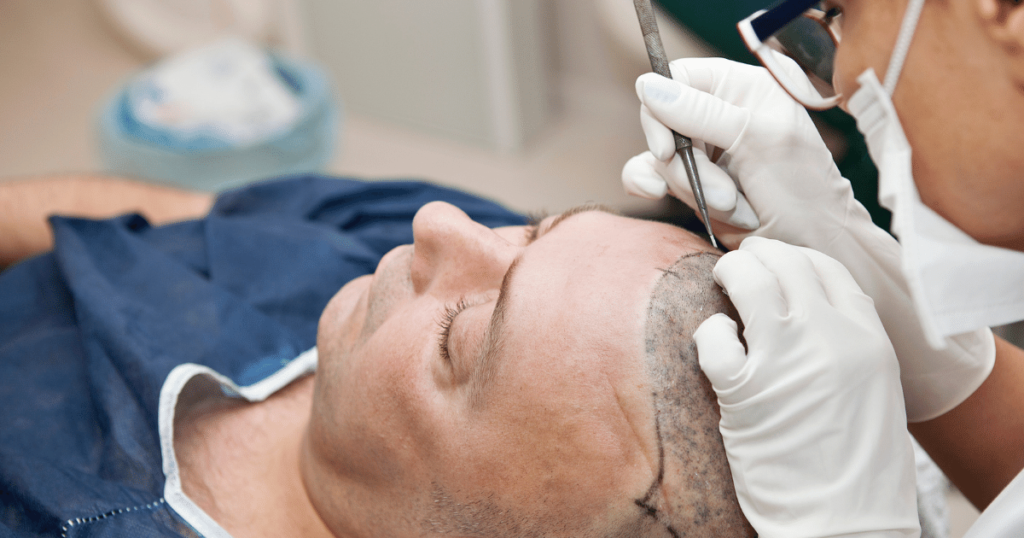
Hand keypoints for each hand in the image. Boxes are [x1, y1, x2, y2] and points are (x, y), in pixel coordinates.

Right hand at [623, 57, 994, 421]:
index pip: (679, 78)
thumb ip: (703, 112)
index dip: (664, 109)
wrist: (811, 251)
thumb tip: (646, 85)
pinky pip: (646, 174)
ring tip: (732, 206)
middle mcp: (720, 114)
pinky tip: (662, 197)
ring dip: (686, 184)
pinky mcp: (690, 183)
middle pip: (662, 119)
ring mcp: (703, 151)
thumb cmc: (804, 193)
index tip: (668, 146)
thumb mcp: (761, 142)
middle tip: (726, 191)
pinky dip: (652, 187)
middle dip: (685, 161)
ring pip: (655, 152)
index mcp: (743, 88)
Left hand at [695, 237, 918, 537]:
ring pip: (749, 283)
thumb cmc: (859, 461)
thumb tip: (808, 305)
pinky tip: (716, 340)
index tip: (777, 257)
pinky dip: (710, 331)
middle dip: (758, 254)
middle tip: (742, 261)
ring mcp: (785, 361)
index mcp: (868, 339)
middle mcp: (829, 339)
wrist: (844, 518)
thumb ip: (848, 341)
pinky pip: (715, 337)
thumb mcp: (875, 387)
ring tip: (723, 278)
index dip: (795, 256)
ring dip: (731, 273)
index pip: (827, 269)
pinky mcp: (744, 390)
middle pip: (786, 264)